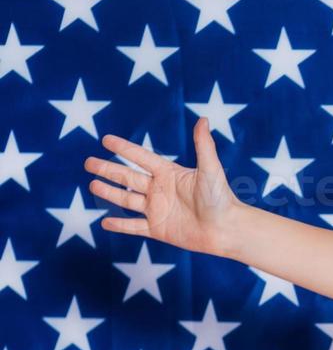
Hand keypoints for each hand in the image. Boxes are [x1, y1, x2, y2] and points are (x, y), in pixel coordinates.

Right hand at [84, 115, 243, 257]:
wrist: (228, 230)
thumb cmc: (222, 199)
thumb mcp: (210, 170)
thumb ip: (204, 146)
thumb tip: (203, 119)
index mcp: (170, 174)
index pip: (141, 158)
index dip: (124, 149)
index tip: (105, 139)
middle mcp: (161, 190)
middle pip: (128, 178)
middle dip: (108, 170)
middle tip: (88, 162)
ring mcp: (158, 210)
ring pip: (127, 200)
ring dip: (109, 193)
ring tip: (91, 185)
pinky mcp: (159, 229)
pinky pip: (134, 227)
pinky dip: (120, 225)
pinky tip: (104, 222)